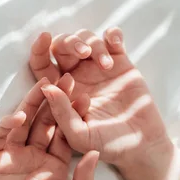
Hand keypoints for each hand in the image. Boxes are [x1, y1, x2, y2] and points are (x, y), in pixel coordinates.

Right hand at [0, 78, 98, 179]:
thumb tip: (97, 153)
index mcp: (55, 166)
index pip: (66, 134)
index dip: (75, 116)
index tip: (86, 96)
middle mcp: (35, 156)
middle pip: (46, 122)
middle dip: (56, 100)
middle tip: (67, 78)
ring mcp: (13, 156)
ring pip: (24, 123)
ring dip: (33, 103)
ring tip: (44, 84)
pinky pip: (1, 136)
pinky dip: (9, 124)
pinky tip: (21, 116)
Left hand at [29, 28, 169, 167]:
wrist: (141, 145)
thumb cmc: (107, 145)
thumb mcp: (80, 135)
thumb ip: (62, 113)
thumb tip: (45, 87)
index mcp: (61, 91)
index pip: (41, 64)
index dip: (38, 49)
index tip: (44, 38)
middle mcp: (77, 75)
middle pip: (63, 45)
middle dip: (70, 42)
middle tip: (84, 52)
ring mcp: (98, 67)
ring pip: (87, 38)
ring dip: (94, 44)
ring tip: (107, 65)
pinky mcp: (120, 62)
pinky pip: (112, 39)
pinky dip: (112, 34)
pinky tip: (115, 41)